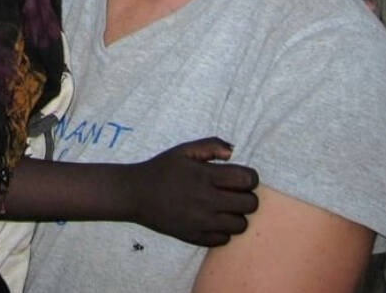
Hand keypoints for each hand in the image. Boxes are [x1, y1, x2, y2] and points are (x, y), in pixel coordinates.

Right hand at [131, 137, 258, 246]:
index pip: (248, 180)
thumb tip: (233, 152)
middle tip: (232, 193)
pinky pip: (225, 239)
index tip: (239, 177)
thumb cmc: (162, 169)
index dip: (249, 178)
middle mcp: (207, 201)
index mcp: (205, 176)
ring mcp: (202, 222)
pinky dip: (222, 230)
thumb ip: (211, 145)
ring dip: (236, 215)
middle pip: (250, 205)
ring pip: (241, 225)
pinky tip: (211, 219)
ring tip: (223, 208)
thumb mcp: (184, 150)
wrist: (135, 194)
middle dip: (246, 196)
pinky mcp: (196, 237)